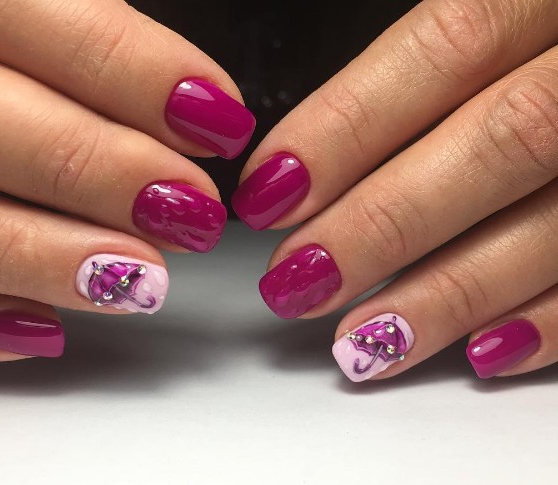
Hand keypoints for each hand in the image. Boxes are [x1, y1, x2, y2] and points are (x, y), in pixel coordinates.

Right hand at [0, 0, 253, 360]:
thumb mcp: (0, 6)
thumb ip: (73, 33)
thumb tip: (192, 102)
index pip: (42, 18)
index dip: (143, 74)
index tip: (217, 118)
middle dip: (111, 175)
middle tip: (193, 210)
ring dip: (53, 259)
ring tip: (142, 279)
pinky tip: (37, 328)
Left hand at [233, 0, 557, 380]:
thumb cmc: (555, 27)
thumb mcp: (518, 6)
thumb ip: (448, 60)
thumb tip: (324, 151)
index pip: (446, 48)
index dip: (348, 126)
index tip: (271, 190)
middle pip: (498, 144)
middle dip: (384, 224)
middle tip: (299, 280)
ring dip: (453, 294)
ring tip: (365, 342)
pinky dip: (557, 319)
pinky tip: (485, 351)